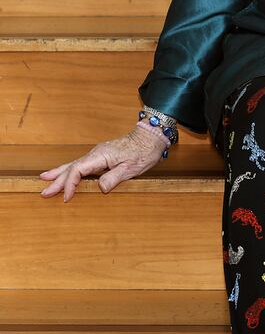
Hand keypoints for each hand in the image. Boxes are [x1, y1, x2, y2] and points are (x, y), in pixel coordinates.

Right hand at [39, 126, 167, 201]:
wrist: (151, 137)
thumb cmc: (143, 151)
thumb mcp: (131, 168)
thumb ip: (114, 178)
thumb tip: (100, 188)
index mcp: (100, 156)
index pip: (78, 170)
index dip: (70, 184)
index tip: (66, 197)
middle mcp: (95, 153)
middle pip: (72, 167)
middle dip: (57, 181)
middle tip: (44, 192)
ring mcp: (97, 154)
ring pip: (74, 165)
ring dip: (60, 174)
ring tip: (45, 179)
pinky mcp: (101, 156)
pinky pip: (81, 164)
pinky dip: (70, 170)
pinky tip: (64, 172)